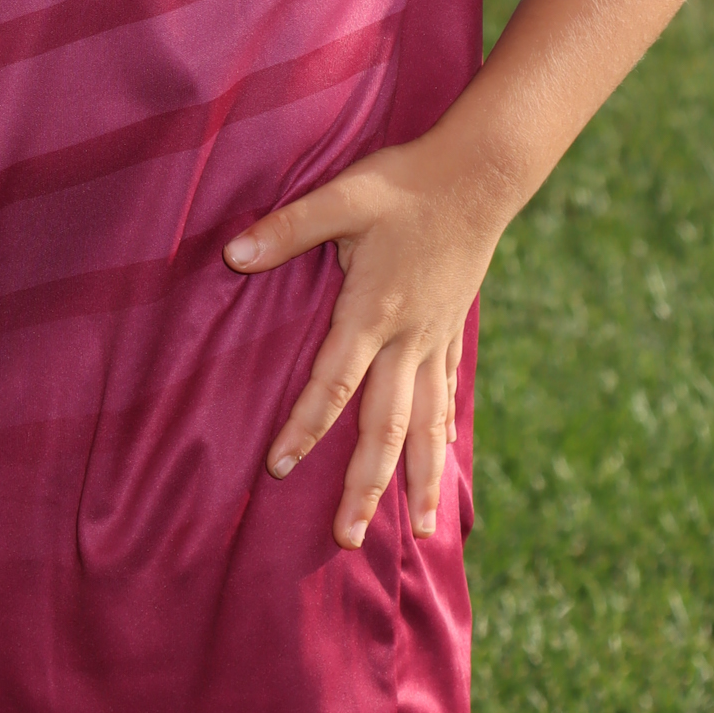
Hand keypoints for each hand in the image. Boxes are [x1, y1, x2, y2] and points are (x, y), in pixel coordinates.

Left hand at [225, 140, 499, 550]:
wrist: (481, 174)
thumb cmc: (405, 184)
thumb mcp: (342, 196)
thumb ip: (288, 228)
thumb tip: (232, 255)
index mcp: (373, 312)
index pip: (333, 384)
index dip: (306, 427)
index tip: (279, 468)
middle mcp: (407, 338)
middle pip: (385, 427)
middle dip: (367, 485)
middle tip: (348, 538)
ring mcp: (435, 339)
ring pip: (424, 424)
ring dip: (420, 479)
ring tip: (427, 531)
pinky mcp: (451, 331)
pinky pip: (446, 397)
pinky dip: (442, 436)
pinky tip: (440, 465)